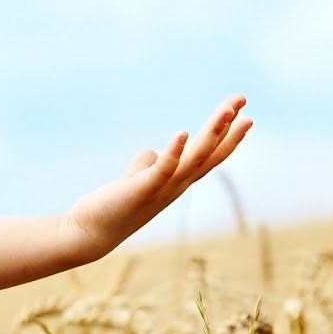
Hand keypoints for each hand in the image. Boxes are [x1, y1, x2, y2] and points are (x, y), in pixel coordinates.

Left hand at [59, 94, 252, 260]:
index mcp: (176, 181)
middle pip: (209, 154)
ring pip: (194, 160)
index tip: (242, 111)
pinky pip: (163, 170)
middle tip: (242, 99)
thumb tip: (151, 152)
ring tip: (226, 110)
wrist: (90, 233)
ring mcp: (162, 190)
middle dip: (228, 127)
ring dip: (211, 134)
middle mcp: (176, 186)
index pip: (209, 156)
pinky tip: (181, 133)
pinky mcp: (142, 191)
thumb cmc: (114, 206)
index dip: (227, 135)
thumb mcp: (135, 180)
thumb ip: (145, 165)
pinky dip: (174, 153)